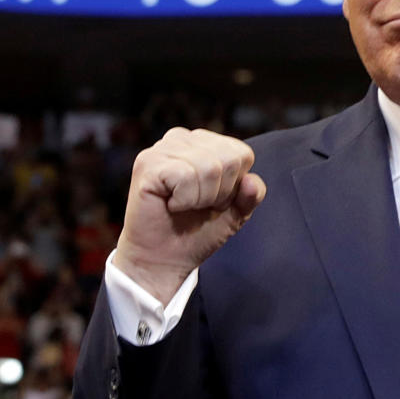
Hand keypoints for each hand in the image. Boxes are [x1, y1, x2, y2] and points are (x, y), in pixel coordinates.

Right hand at [115, 127, 265, 302]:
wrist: (163, 259)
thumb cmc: (196, 232)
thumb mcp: (235, 212)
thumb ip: (252, 195)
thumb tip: (250, 181)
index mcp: (204, 143)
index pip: (242, 154)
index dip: (234, 186)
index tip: (214, 201)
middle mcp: (182, 139)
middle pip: (229, 159)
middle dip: (220, 193)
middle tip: (197, 206)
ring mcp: (162, 149)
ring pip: (209, 167)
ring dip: (201, 198)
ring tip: (183, 205)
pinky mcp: (147, 164)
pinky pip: (186, 176)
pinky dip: (184, 200)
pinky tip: (170, 204)